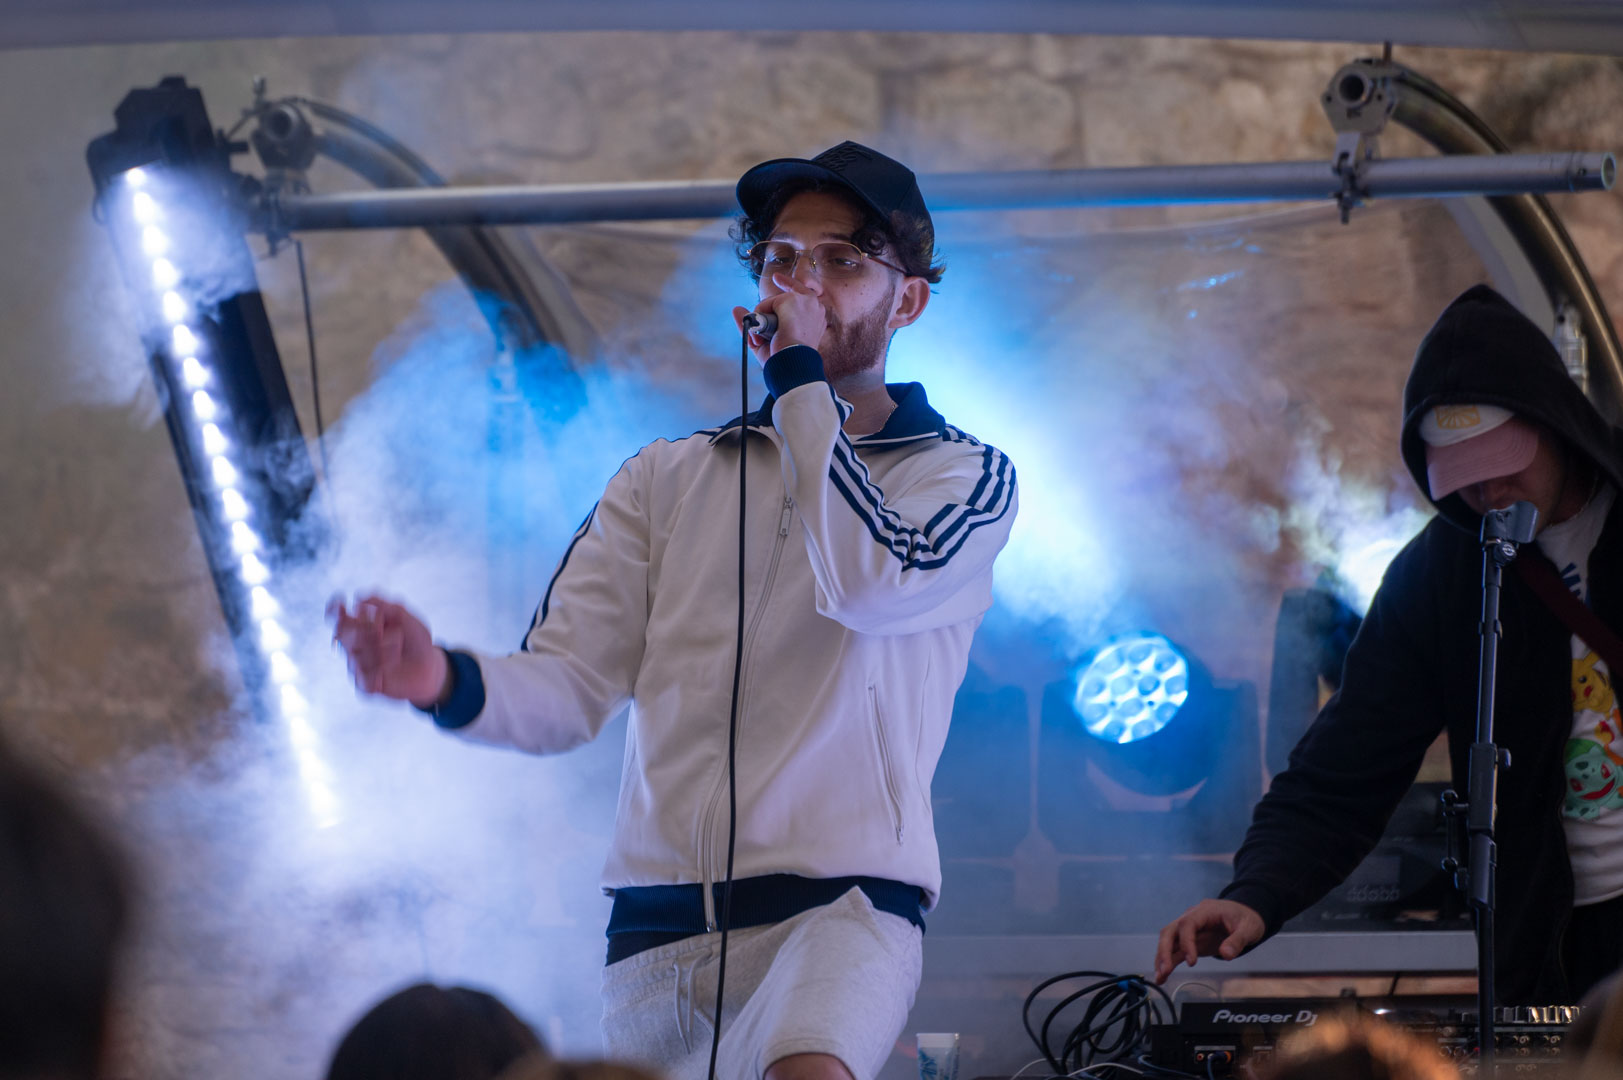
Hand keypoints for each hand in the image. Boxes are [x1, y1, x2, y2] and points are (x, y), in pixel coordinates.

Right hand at [327, 594, 448, 707]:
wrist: (430, 667)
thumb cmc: (416, 640)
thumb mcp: (407, 619)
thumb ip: (386, 607)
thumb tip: (359, 599)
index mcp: (361, 626)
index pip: (338, 617)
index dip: (334, 609)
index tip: (341, 603)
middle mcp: (354, 645)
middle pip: (342, 633)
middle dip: (364, 629)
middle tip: (382, 629)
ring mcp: (357, 665)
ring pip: (355, 654)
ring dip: (380, 648)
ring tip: (397, 648)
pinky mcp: (365, 685)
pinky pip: (363, 677)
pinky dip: (380, 669)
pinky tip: (391, 666)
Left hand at [732, 271, 827, 364]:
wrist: (792, 364)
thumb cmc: (785, 360)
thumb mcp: (767, 341)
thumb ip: (753, 324)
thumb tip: (735, 309)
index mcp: (817, 320)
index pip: (805, 294)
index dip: (789, 284)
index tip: (776, 278)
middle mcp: (816, 307)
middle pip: (788, 294)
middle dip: (769, 307)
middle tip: (761, 320)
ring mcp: (805, 301)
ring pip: (773, 302)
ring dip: (762, 318)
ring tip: (764, 338)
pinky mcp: (792, 300)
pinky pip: (766, 304)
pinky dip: (759, 317)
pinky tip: (764, 331)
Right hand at [1152, 899, 1264, 982]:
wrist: (1244, 915)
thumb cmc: (1245, 918)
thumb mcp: (1248, 928)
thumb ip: (1237, 941)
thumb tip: (1226, 954)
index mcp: (1205, 911)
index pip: (1187, 924)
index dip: (1186, 942)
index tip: (1192, 962)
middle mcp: (1191, 918)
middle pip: (1170, 931)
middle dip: (1164, 951)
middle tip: (1165, 969)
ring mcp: (1188, 930)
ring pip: (1168, 941)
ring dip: (1162, 959)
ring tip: (1160, 977)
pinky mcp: (1189, 942)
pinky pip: (1174, 951)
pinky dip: (1168, 963)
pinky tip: (1163, 976)